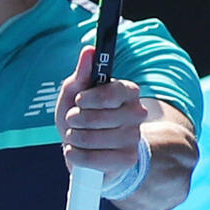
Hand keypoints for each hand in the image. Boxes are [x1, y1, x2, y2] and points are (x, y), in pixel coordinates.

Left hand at [54, 46, 147, 180]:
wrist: (85, 146)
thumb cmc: (80, 114)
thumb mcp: (76, 92)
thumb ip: (83, 73)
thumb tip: (89, 50)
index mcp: (127, 91)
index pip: (114, 92)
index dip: (91, 98)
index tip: (79, 100)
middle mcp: (137, 113)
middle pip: (99, 117)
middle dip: (75, 119)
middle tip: (72, 119)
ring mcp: (134, 138)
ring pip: (93, 139)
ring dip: (73, 137)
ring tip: (73, 135)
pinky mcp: (128, 159)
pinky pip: (94, 159)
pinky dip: (76, 156)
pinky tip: (75, 151)